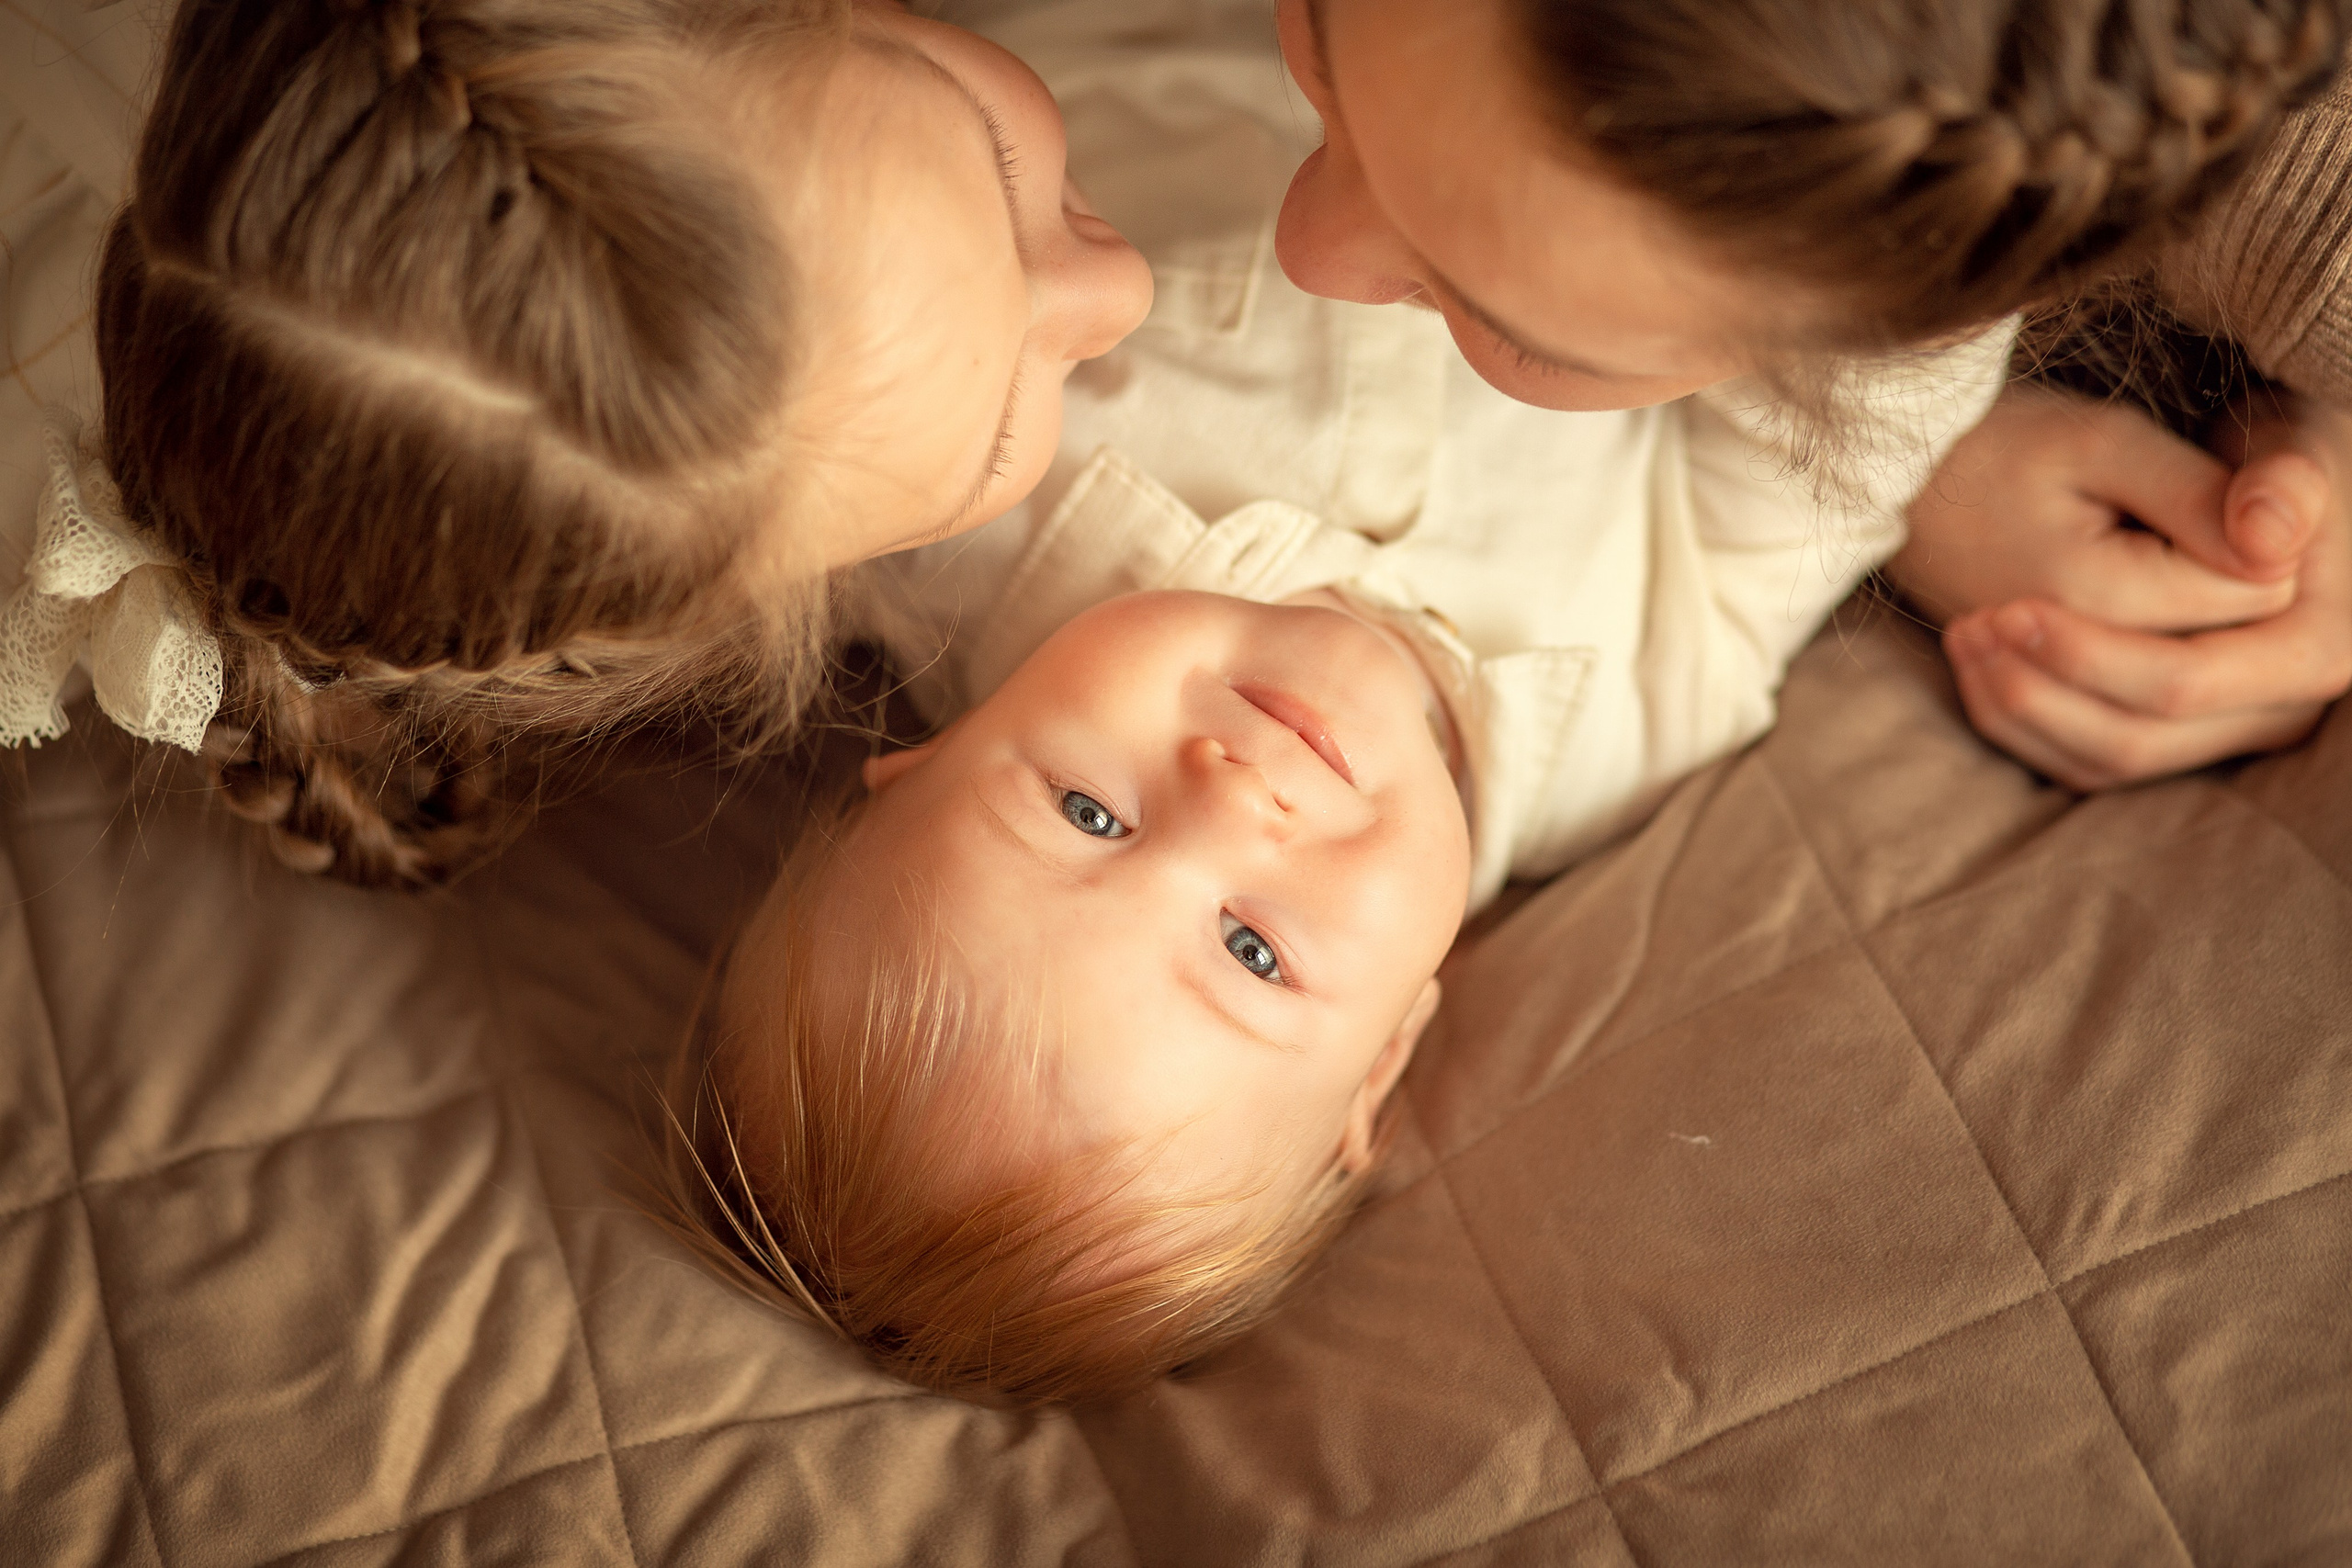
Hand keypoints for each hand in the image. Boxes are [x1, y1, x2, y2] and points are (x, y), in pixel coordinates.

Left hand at [1891, 386, 2351, 787]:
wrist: (2241, 483)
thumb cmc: (2255, 453)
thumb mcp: (2271, 434)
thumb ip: (2273, 481)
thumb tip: (2264, 538)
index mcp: (2321, 644)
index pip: (2185, 679)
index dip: (2088, 649)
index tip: (2006, 603)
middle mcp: (2285, 705)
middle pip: (2140, 731)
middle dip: (2041, 684)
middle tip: (1969, 624)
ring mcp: (2231, 730)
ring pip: (2107, 757)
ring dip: (2019, 705)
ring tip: (1964, 634)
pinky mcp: (2180, 738)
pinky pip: (2087, 762)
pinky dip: (2022, 723)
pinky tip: (1978, 663)